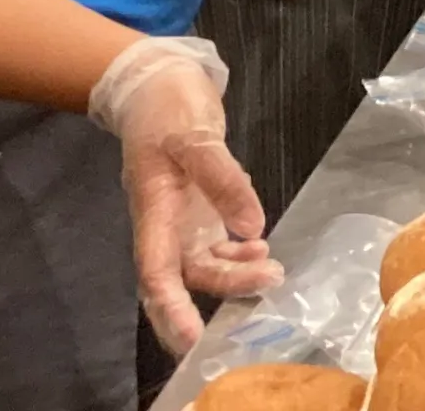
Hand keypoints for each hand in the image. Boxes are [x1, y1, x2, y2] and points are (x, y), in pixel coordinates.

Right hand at [89, 35, 278, 352]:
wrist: (156, 83)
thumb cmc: (166, 107)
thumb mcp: (193, 133)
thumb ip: (221, 179)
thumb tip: (251, 227)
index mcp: (152, 210)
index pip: (156, 273)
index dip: (172, 311)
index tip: (192, 341)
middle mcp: (164, 224)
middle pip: (185, 276)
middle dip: (222, 290)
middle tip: (269, 281)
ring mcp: (181, 219)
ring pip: (204, 264)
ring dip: (236, 273)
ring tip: (273, 267)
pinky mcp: (198, 209)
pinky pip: (216, 244)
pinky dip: (238, 252)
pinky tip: (260, 245)